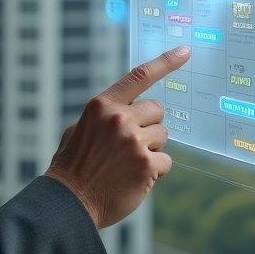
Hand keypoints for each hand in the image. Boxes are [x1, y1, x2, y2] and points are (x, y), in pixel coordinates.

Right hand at [45, 46, 189, 228]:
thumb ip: (106, 114)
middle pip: (157, 110)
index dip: (165, 62)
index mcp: (102, 105)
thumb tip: (130, 108)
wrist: (69, 201)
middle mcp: (119, 118)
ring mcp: (134, 141)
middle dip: (149, 125)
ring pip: (163, 136)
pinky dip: (155, 171)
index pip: (139, 76)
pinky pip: (166, 161)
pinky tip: (135, 178)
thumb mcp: (81, 128)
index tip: (185, 52)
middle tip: (130, 144)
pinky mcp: (146, 165)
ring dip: (151, 148)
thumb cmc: (74, 165)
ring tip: (128, 163)